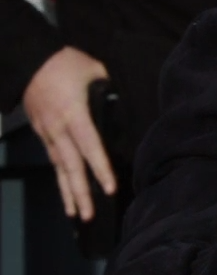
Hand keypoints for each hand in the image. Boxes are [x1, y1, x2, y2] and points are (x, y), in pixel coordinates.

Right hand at [22, 46, 113, 221]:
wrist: (30, 59)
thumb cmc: (66, 63)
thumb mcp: (95, 69)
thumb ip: (112, 87)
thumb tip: (129, 100)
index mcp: (73, 114)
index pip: (90, 147)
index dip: (100, 169)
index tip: (109, 188)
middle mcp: (58, 129)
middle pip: (70, 167)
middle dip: (79, 193)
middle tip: (89, 215)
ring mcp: (47, 133)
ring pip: (59, 168)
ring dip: (67, 191)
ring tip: (76, 213)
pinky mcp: (43, 132)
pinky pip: (54, 159)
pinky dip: (61, 177)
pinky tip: (67, 190)